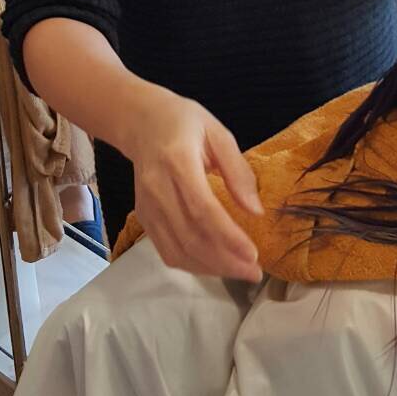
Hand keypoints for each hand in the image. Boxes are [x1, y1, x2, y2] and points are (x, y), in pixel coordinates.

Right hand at [126, 84, 263, 281]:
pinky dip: (192, 265)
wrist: (140, 123)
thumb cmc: (183, 123)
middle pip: (190, 237)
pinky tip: (215, 265)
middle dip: (225, 261)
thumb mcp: (218, 133)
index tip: (254, 255)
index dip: (228, 237)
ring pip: (178, 250)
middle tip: (255, 272)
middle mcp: (157, 189)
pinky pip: (167, 250)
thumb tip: (256, 211)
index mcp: (177, 162)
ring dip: (211, 268)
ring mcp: (146, 207)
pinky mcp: (143, 218)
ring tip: (240, 272)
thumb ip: (238, 171)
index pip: (202, 210)